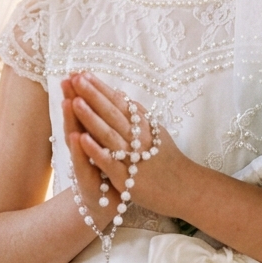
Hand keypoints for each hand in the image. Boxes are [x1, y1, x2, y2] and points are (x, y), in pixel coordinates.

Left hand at [64, 73, 180, 212]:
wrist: (186, 189)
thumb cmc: (168, 160)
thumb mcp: (155, 132)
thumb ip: (138, 114)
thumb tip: (121, 94)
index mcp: (143, 126)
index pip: (119, 102)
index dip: (101, 88)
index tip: (83, 73)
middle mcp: (138, 138)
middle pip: (112, 113)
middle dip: (93, 95)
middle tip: (75, 78)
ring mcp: (133, 158)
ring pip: (109, 134)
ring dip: (91, 118)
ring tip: (75, 101)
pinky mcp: (128, 178)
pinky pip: (110, 162)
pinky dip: (96, 150)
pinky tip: (82, 140)